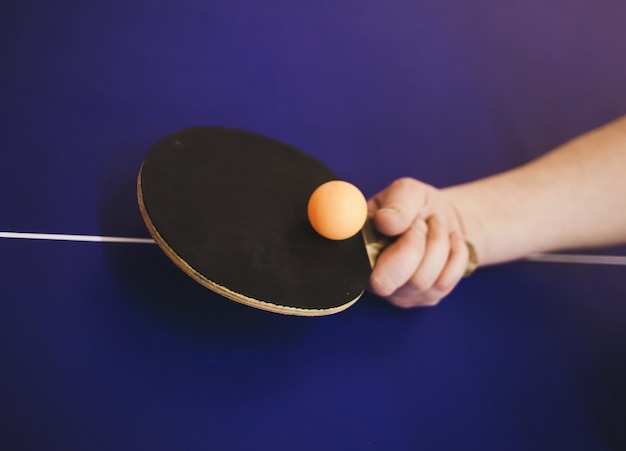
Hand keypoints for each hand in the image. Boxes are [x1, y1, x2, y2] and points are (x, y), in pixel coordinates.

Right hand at [367, 178, 469, 307]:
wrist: (442, 218)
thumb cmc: (416, 205)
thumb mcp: (406, 191)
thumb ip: (396, 204)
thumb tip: (384, 222)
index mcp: (358, 251)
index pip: (358, 268)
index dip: (388, 246)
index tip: (413, 223)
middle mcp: (371, 279)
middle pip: (386, 282)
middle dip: (415, 246)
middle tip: (424, 223)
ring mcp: (399, 293)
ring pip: (421, 280)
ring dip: (438, 243)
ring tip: (436, 225)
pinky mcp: (426, 299)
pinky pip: (445, 282)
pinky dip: (454, 254)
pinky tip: (449, 240)